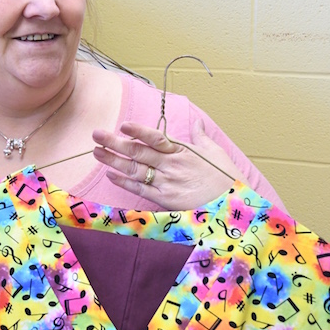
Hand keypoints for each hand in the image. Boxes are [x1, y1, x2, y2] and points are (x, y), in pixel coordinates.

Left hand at [92, 119, 245, 210]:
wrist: (233, 207)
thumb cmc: (225, 177)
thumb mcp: (215, 152)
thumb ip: (200, 137)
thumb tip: (197, 123)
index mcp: (182, 151)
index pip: (156, 138)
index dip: (139, 131)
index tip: (123, 125)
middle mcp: (171, 166)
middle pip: (138, 153)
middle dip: (115, 143)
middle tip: (96, 134)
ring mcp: (166, 183)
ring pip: (134, 170)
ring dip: (113, 160)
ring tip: (96, 151)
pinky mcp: (164, 200)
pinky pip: (139, 189)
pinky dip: (124, 182)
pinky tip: (110, 174)